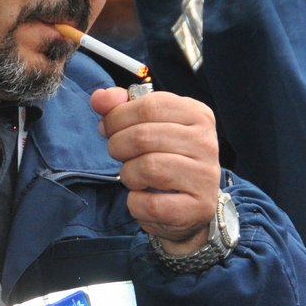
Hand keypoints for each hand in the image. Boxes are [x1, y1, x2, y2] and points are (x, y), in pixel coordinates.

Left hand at [90, 87, 219, 253]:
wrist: (189, 206)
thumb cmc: (164, 159)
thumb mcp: (146, 127)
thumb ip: (120, 108)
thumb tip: (99, 98)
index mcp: (196, 114)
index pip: (149, 105)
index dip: (117, 117)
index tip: (108, 129)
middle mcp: (205, 142)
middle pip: (143, 136)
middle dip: (118, 147)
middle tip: (120, 156)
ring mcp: (204, 176)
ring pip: (148, 168)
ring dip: (128, 175)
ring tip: (134, 177)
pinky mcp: (197, 207)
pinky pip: (151, 203)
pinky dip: (136, 203)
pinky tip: (143, 198)